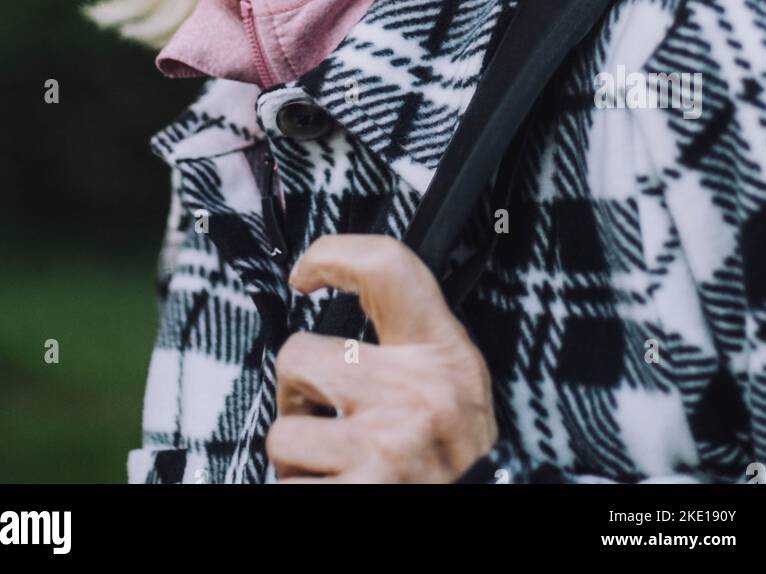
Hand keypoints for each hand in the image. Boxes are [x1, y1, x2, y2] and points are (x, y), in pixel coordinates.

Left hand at [266, 234, 497, 483]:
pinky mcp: (360, 499)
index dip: (333, 254)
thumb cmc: (456, 453)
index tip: (305, 273)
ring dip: (297, 459)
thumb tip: (328, 279)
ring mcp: (385, 452)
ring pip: (282, 434)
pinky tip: (338, 491)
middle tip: (325, 418)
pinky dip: (303, 494)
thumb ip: (407, 338)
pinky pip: (288, 490)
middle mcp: (416, 397)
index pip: (387, 268)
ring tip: (335, 467)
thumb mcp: (454, 379)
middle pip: (297, 355)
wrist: (483, 511)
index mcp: (441, 355)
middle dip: (297, 394)